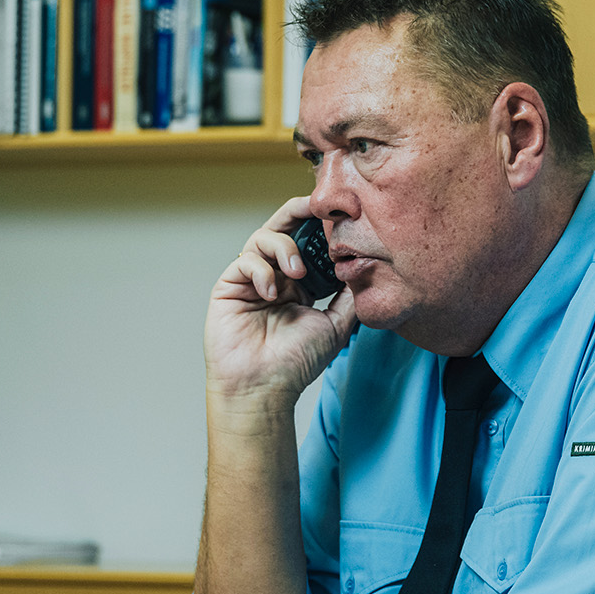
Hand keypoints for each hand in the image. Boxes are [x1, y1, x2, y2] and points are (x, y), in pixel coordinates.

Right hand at [205, 197, 357, 401]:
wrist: (264, 388)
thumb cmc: (296, 363)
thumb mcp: (336, 325)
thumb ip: (349, 295)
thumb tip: (365, 265)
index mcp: (299, 283)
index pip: (309, 242)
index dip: (322, 226)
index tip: (341, 214)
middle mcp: (275, 276)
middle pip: (283, 227)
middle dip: (300, 212)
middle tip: (317, 205)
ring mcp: (251, 279)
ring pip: (263, 237)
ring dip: (283, 246)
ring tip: (298, 271)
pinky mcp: (229, 286)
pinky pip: (245, 261)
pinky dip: (261, 270)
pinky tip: (273, 293)